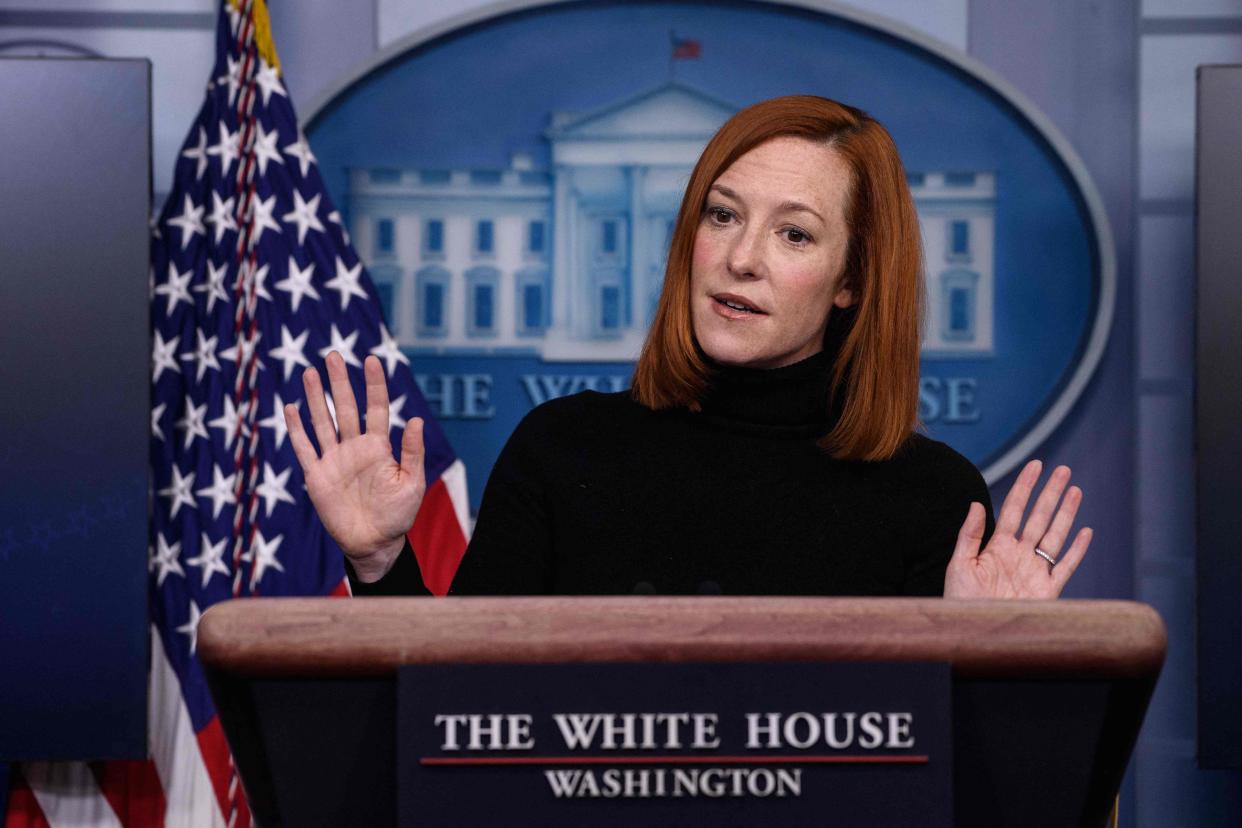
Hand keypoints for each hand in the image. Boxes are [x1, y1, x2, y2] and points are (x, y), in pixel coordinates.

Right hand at [285, 352, 425, 581]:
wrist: (374, 543)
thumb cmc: (398, 514)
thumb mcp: (411, 483)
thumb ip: (412, 452)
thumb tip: (417, 420)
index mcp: (379, 447)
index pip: (376, 408)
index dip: (374, 384)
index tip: (371, 360)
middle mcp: (355, 448)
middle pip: (345, 408)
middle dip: (339, 382)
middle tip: (333, 355)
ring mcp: (334, 460)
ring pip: (323, 422)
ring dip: (315, 398)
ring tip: (309, 372)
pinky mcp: (318, 476)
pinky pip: (304, 449)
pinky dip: (296, 430)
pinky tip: (290, 409)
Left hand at [943, 460, 1091, 598]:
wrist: (972, 632)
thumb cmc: (960, 601)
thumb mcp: (960, 564)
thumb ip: (969, 534)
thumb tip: (977, 504)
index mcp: (997, 545)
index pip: (1014, 508)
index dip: (1025, 486)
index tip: (1035, 465)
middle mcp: (1019, 554)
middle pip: (1039, 516)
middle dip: (1051, 493)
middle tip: (1063, 470)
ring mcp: (1035, 571)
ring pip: (1055, 535)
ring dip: (1067, 514)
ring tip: (1076, 490)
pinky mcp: (1047, 591)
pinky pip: (1065, 567)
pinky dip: (1077, 550)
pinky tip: (1085, 532)